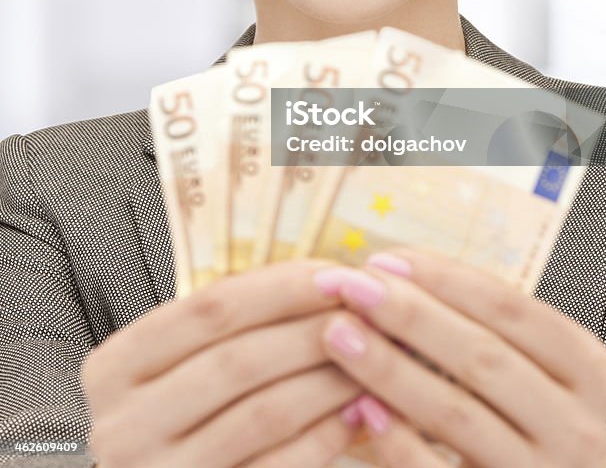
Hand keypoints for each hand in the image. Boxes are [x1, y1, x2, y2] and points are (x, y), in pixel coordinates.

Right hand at [82, 259, 361, 467]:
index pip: (209, 308)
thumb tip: (320, 278)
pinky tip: (357, 410)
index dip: (280, 287)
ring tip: (373, 357)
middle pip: (239, 359)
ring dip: (329, 380)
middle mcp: (124, 424)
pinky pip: (278, 467)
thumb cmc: (178, 416)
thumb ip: (227, 326)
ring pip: (264, 413)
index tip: (335, 273)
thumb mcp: (177, 364)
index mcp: (115, 367)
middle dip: (313, 331)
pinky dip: (325, 435)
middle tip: (367, 314)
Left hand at [313, 248, 605, 467]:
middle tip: (353, 287)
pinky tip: (362, 408)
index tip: (387, 260)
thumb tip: (395, 272)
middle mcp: (576, 428)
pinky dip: (400, 441)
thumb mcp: (538, 364)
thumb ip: (485, 324)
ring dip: (391, 369)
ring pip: (458, 414)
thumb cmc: (535, 410)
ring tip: (341, 334)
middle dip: (411, 316)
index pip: (512, 309)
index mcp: (588, 370)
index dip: (446, 279)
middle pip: (484, 358)